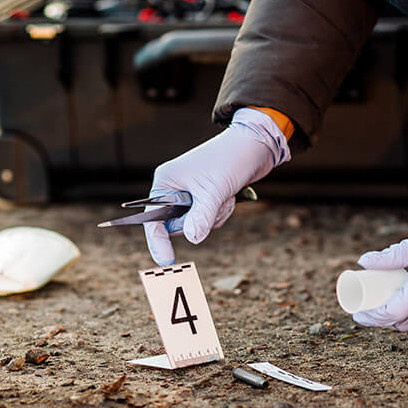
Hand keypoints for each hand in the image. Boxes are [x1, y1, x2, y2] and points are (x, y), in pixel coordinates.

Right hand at [144, 108, 289, 265]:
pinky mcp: (205, 198)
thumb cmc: (229, 160)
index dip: (157, 241)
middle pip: (177, 226)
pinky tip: (229, 196)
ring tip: (224, 196)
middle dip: (200, 221)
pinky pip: (208, 220)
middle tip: (215, 204)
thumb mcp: (214, 190)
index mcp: (166, 182)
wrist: (254, 146)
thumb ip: (201, 216)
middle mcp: (174, 188)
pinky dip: (220, 213)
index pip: (153, 219)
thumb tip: (193, 239)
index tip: (166, 261)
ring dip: (214, 217)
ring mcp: (190, 194)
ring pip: (196, 225)